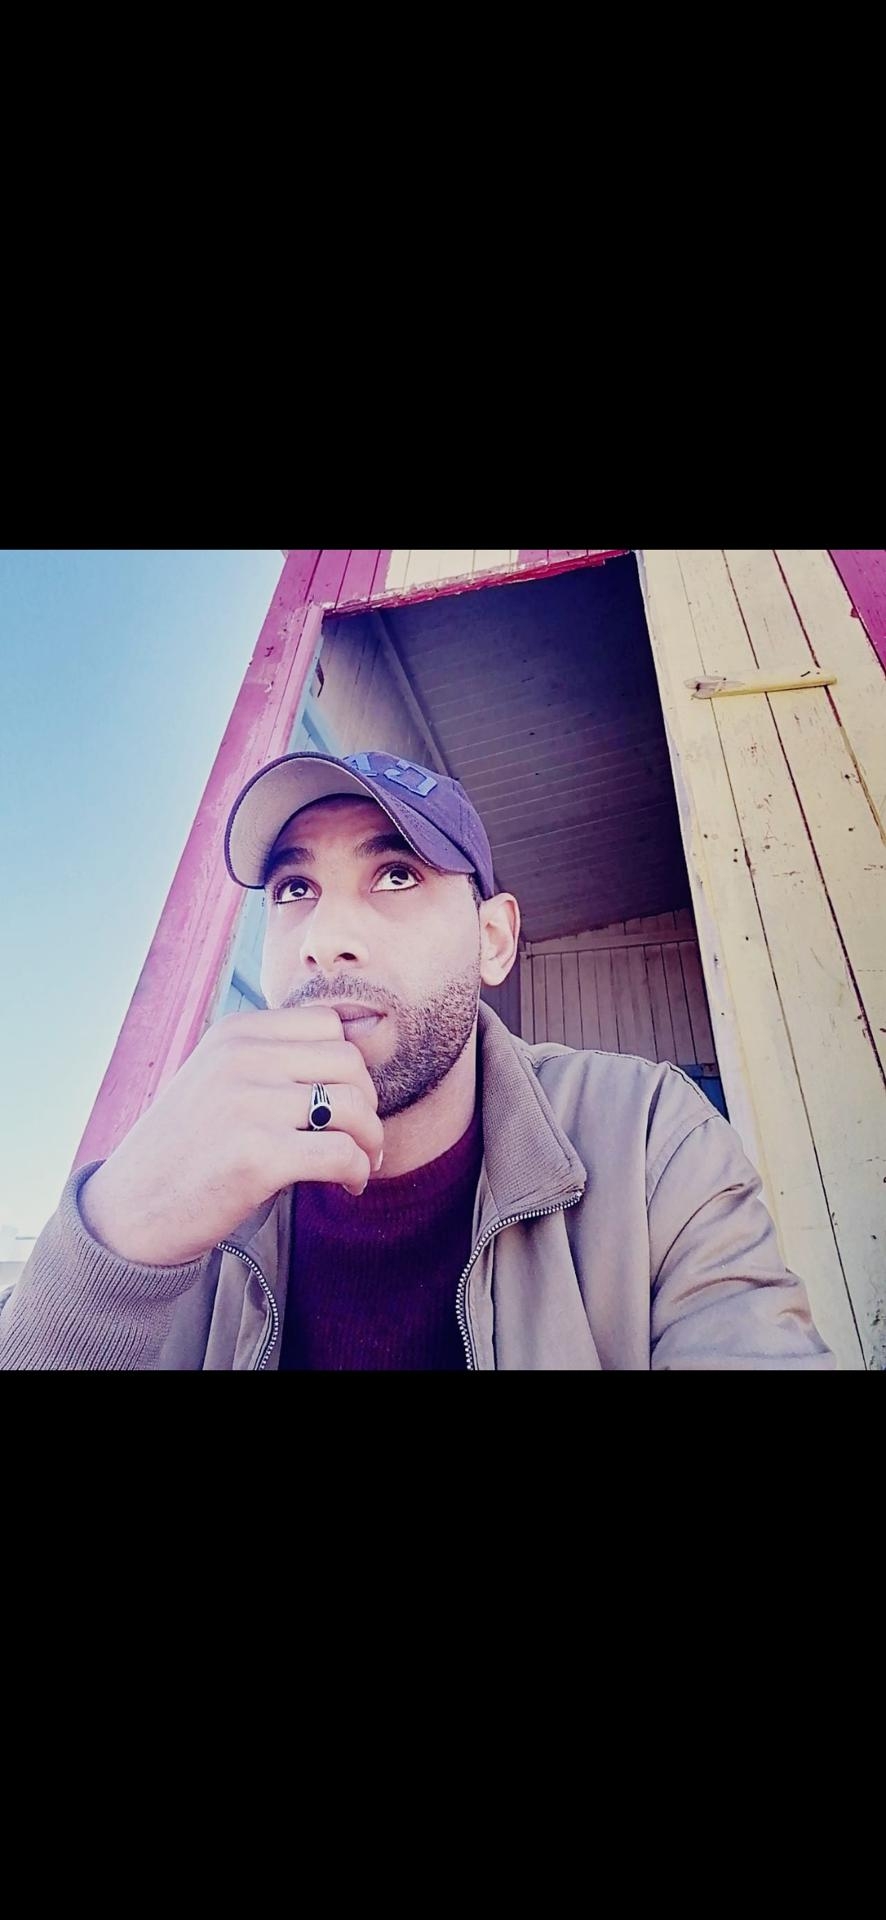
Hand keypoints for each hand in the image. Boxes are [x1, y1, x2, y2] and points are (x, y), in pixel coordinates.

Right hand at [79, 1007, 383, 1265]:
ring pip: (354, 1106)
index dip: (350, 1066)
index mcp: (234, 1033)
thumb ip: (274, 1061)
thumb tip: (360, 1054)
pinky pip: (342, 1154)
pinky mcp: (258, 1156)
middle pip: (349, 1062)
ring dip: (369, 1140)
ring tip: (358, 1164)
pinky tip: (347, 1185)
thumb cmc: (187, 1149)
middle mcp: (241, 1058)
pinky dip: (357, 1172)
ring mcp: (248, 1104)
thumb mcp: (220, 1080)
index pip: (327, 1024)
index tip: (347, 1100)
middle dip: (367, 1103)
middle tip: (359, 1138)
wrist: (131, 1210)